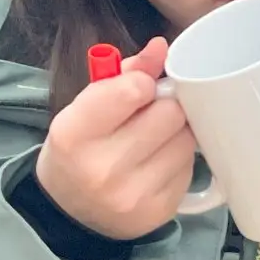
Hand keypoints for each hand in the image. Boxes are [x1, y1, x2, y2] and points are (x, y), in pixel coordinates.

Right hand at [31, 38, 195, 240]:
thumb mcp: (85, 106)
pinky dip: (178, 160)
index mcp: (74, 134)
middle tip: (149, 114)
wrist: (69, 211)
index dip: (143, 83)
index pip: (134, 89)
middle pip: (169, 113)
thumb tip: (161, 47)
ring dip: (176, 133)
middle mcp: (102, 168)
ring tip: (153, 140)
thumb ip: (124, 73)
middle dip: (164, 107)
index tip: (137, 90)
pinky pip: (190, 168)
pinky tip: (156, 164)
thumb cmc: (79, 148)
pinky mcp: (160, 212)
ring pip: (186, 139)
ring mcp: (133, 195)